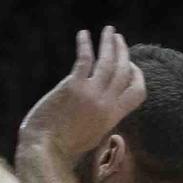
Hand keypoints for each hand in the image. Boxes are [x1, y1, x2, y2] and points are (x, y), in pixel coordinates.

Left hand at [16, 28, 146, 166]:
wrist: (43, 151)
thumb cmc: (61, 148)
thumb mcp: (91, 137)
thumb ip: (101, 121)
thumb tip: (104, 113)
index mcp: (113, 117)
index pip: (138, 92)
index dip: (137, 75)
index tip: (129, 64)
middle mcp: (107, 104)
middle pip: (125, 72)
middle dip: (123, 52)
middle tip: (118, 38)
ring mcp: (91, 95)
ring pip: (109, 62)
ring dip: (110, 43)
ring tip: (109, 30)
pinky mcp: (73, 87)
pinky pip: (85, 59)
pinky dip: (85, 45)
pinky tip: (82, 34)